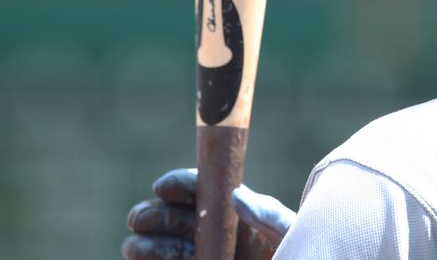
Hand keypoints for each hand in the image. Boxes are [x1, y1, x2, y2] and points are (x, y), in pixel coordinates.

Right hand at [123, 168, 292, 259]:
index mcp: (232, 211)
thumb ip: (268, 215)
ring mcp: (197, 256)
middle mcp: (211, 233)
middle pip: (171, 215)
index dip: (178, 184)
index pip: (199, 189)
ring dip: (145, 243)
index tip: (164, 187)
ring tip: (137, 245)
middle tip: (141, 218)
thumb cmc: (298, 254)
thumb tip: (235, 194)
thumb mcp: (288, 234)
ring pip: (158, 245)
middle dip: (152, 213)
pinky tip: (142, 259)